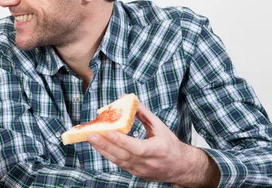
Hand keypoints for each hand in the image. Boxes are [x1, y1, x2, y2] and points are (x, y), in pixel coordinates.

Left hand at [87, 103, 218, 186]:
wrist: (180, 167)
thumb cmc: (170, 144)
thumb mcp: (159, 126)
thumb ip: (143, 113)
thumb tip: (127, 98)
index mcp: (158, 150)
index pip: (138, 148)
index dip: (123, 141)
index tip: (110, 132)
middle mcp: (149, 163)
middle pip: (124, 156)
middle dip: (105, 145)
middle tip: (91, 134)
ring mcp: (141, 171)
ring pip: (119, 161)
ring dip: (103, 150)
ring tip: (91, 138)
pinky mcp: (136, 174)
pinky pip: (120, 164)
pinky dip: (108, 154)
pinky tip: (99, 146)